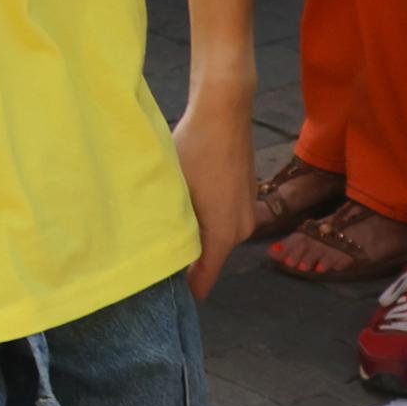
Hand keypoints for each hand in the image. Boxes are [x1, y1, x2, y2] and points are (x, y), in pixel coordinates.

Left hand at [176, 88, 257, 289]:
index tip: (167, 295)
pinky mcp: (248, 194)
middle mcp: (242, 229)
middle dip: (189, 260)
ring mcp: (248, 211)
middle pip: (211, 257)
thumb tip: (158, 250)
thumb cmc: (195, 149)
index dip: (186, 288)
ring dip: (198, 235)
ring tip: (170, 227)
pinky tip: (189, 202)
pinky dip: (209, 218)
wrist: (224, 110)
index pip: (205, 278)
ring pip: (218, 236)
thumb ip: (171, 227)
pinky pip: (225, 218)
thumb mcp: (175, 191)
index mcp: (224, 234)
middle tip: (159, 257)